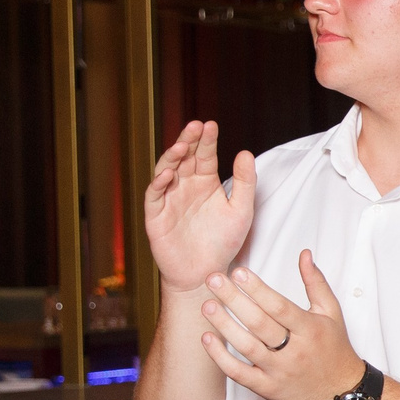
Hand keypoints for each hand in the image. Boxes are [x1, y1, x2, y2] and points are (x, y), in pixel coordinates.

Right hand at [146, 120, 257, 294]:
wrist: (205, 273)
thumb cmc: (223, 242)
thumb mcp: (241, 210)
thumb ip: (245, 183)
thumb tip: (245, 152)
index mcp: (205, 181)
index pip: (204, 155)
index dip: (207, 140)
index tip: (212, 125)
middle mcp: (185, 185)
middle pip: (184, 157)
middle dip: (189, 140)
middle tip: (196, 126)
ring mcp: (169, 198)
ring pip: (166, 171)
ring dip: (172, 157)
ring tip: (183, 146)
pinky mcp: (156, 215)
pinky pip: (154, 196)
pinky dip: (159, 183)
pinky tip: (168, 173)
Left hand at [196, 251, 366, 399]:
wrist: (341, 391)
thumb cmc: (334, 348)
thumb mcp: (331, 313)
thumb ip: (316, 282)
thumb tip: (304, 255)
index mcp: (310, 329)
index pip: (279, 307)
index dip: (257, 289)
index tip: (238, 272)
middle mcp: (295, 351)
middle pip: (260, 324)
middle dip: (234, 300)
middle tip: (213, 280)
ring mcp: (280, 372)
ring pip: (247, 347)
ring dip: (225, 326)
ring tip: (208, 305)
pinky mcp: (268, 389)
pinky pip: (240, 374)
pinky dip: (221, 358)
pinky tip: (207, 339)